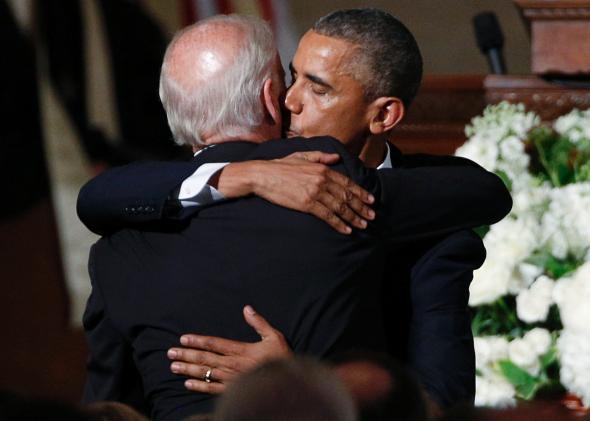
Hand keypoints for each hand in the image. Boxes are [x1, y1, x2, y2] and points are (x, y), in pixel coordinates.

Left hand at [167, 305, 291, 393]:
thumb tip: (247, 308)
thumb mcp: (274, 337)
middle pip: (205, 358)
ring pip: (206, 373)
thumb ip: (259, 323)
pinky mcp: (233, 390)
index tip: (183, 339)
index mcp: (241, 350)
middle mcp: (233, 365)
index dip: (197, 341)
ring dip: (188, 369)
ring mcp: (232, 379)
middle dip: (186, 355)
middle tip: (170, 353)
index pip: (214, 343)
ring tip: (173, 366)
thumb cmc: (282, 359)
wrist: (288, 385)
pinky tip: (187, 383)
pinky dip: (199, 386)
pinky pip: (213, 389)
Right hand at [216, 151, 374, 233]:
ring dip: (353, 217)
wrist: (263, 175)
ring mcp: (315, 192)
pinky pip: (327, 216)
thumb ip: (321, 156)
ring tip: (363, 224)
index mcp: (322, 168)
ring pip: (340, 207)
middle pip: (346, 196)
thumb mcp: (302, 156)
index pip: (347, 182)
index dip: (360, 192)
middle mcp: (322, 180)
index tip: (371, 200)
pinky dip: (338, 223)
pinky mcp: (307, 204)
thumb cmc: (280, 166)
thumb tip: (336, 158)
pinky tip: (346, 229)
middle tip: (372, 216)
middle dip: (361, 207)